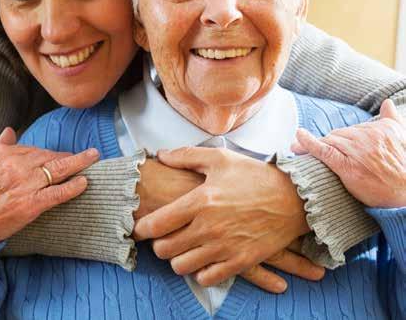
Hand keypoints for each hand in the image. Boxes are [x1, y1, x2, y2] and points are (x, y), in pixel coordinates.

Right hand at [0, 127, 99, 254]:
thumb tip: (10, 131)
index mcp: (4, 153)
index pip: (35, 149)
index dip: (51, 153)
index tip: (62, 154)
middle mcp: (16, 166)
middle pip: (50, 157)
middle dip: (70, 156)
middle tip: (88, 154)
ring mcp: (25, 186)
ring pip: (58, 170)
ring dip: (80, 163)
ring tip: (93, 158)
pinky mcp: (30, 206)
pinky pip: (57, 194)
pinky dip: (73, 187)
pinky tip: (84, 182)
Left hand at [134, 147, 322, 291]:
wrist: (294, 198)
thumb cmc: (254, 175)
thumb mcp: (220, 158)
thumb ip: (186, 156)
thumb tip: (161, 155)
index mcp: (200, 200)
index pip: (157, 224)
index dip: (142, 228)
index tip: (140, 227)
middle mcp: (209, 227)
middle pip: (165, 249)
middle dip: (158, 244)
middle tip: (163, 237)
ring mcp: (224, 247)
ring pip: (182, 266)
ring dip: (177, 258)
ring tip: (181, 248)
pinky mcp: (240, 262)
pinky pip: (206, 278)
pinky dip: (199, 271)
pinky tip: (202, 258)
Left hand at [292, 99, 405, 207]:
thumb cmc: (403, 169)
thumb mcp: (401, 139)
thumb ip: (392, 119)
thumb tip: (386, 102)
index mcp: (381, 129)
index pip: (350, 129)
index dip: (337, 137)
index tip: (329, 141)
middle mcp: (368, 137)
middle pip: (337, 135)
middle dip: (325, 143)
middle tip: (309, 149)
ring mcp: (357, 151)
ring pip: (329, 142)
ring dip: (312, 145)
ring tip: (297, 150)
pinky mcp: (348, 166)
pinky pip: (324, 150)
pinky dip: (309, 142)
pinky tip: (298, 137)